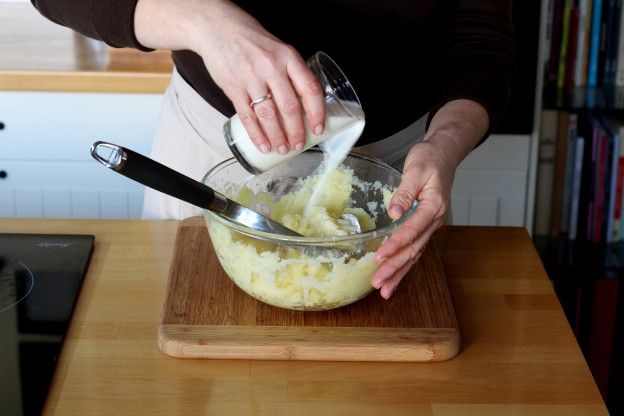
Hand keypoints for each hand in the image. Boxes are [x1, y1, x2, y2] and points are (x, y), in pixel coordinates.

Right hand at [135, 0, 325, 152]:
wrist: (216, 27)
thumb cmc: (251, 40)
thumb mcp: (277, 49)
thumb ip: (290, 72)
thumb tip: (303, 106)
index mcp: (288, 56)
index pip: (309, 88)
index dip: (316, 112)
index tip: (318, 128)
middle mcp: (271, 67)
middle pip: (290, 106)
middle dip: (296, 131)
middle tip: (298, 145)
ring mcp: (250, 77)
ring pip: (268, 115)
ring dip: (277, 136)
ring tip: (282, 148)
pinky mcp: (233, 87)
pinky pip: (247, 116)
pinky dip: (256, 134)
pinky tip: (262, 145)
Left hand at [371, 139, 455, 298]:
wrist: (444, 155)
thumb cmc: (430, 159)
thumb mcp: (416, 169)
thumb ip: (405, 192)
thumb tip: (394, 211)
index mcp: (434, 206)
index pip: (412, 230)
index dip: (396, 244)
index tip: (380, 256)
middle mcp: (434, 220)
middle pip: (414, 249)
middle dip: (395, 267)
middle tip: (379, 282)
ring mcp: (430, 226)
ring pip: (415, 254)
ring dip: (399, 273)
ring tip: (384, 290)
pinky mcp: (423, 227)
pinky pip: (414, 250)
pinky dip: (403, 266)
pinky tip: (393, 278)